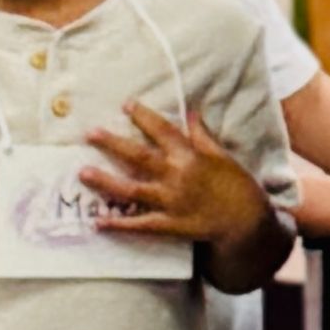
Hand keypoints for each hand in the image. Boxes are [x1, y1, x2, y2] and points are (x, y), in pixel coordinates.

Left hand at [82, 100, 277, 257]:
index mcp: (191, 156)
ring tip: (83, 173)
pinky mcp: (168, 225)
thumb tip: (192, 113)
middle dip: (113, 143)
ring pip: (131, 189)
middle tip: (90, 133)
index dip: (144, 117)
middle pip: (139, 157)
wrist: (247, 222)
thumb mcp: (223, 156)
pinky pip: (139, 224)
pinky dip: (118, 224)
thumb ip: (203, 136)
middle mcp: (176, 176)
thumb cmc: (238, 187)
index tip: (126, 105)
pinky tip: (98, 222)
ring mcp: (170, 202)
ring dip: (106, 181)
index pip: (163, 131)